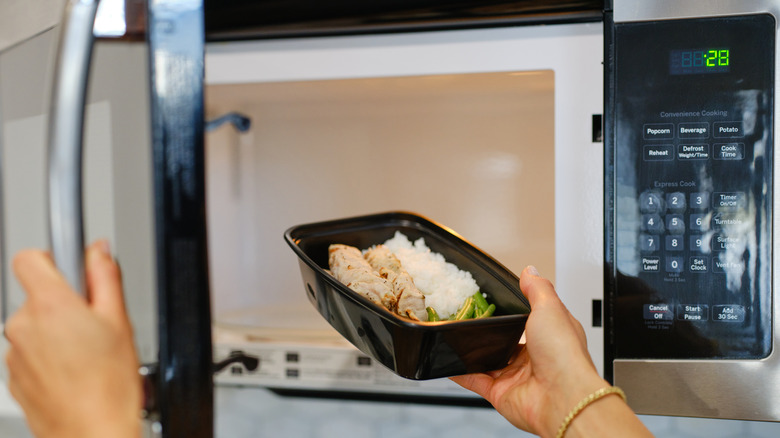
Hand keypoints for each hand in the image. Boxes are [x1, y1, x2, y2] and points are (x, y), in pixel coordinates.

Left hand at [5, 240, 141, 437]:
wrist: (91, 434)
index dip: (53, 259)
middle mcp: (23, 326)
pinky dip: (51, 357)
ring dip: (58, 333)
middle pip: (37, 296)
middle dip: (65, 303)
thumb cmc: (108, 386)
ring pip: (36, 327)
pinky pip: (32, 353)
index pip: (30, 258)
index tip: (71, 270)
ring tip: (89, 354)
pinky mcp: (15, 377)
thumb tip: (97, 252)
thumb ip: (106, 277)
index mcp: (50, 305)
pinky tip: (77, 372)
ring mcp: (15, 354)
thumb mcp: (120, 321)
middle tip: (95, 323)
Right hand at [451, 266, 649, 437]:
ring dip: (474, 351)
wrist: (562, 397)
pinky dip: (461, 373)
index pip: (531, 320)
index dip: (515, 310)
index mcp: (551, 336)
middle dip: (491, 332)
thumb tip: (530, 272)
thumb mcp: (550, 308)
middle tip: (471, 318)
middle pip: (507, 341)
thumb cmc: (565, 355)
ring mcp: (517, 376)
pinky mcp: (501, 393)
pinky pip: (475, 381)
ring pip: (489, 361)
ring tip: (458, 336)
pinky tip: (451, 363)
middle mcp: (535, 357)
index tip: (497, 301)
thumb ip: (537, 289)